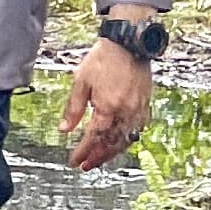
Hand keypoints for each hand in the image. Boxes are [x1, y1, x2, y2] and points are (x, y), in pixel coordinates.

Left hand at [61, 38, 154, 172]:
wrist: (128, 44)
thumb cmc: (103, 60)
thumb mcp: (81, 83)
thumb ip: (73, 109)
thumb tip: (64, 130)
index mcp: (108, 107)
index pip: (93, 137)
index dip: (83, 152)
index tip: (74, 161)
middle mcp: (126, 112)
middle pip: (111, 143)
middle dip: (97, 157)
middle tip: (86, 166)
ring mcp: (138, 109)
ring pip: (126, 139)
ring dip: (112, 152)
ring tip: (99, 158)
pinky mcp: (146, 105)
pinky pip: (137, 130)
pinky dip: (126, 140)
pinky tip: (118, 142)